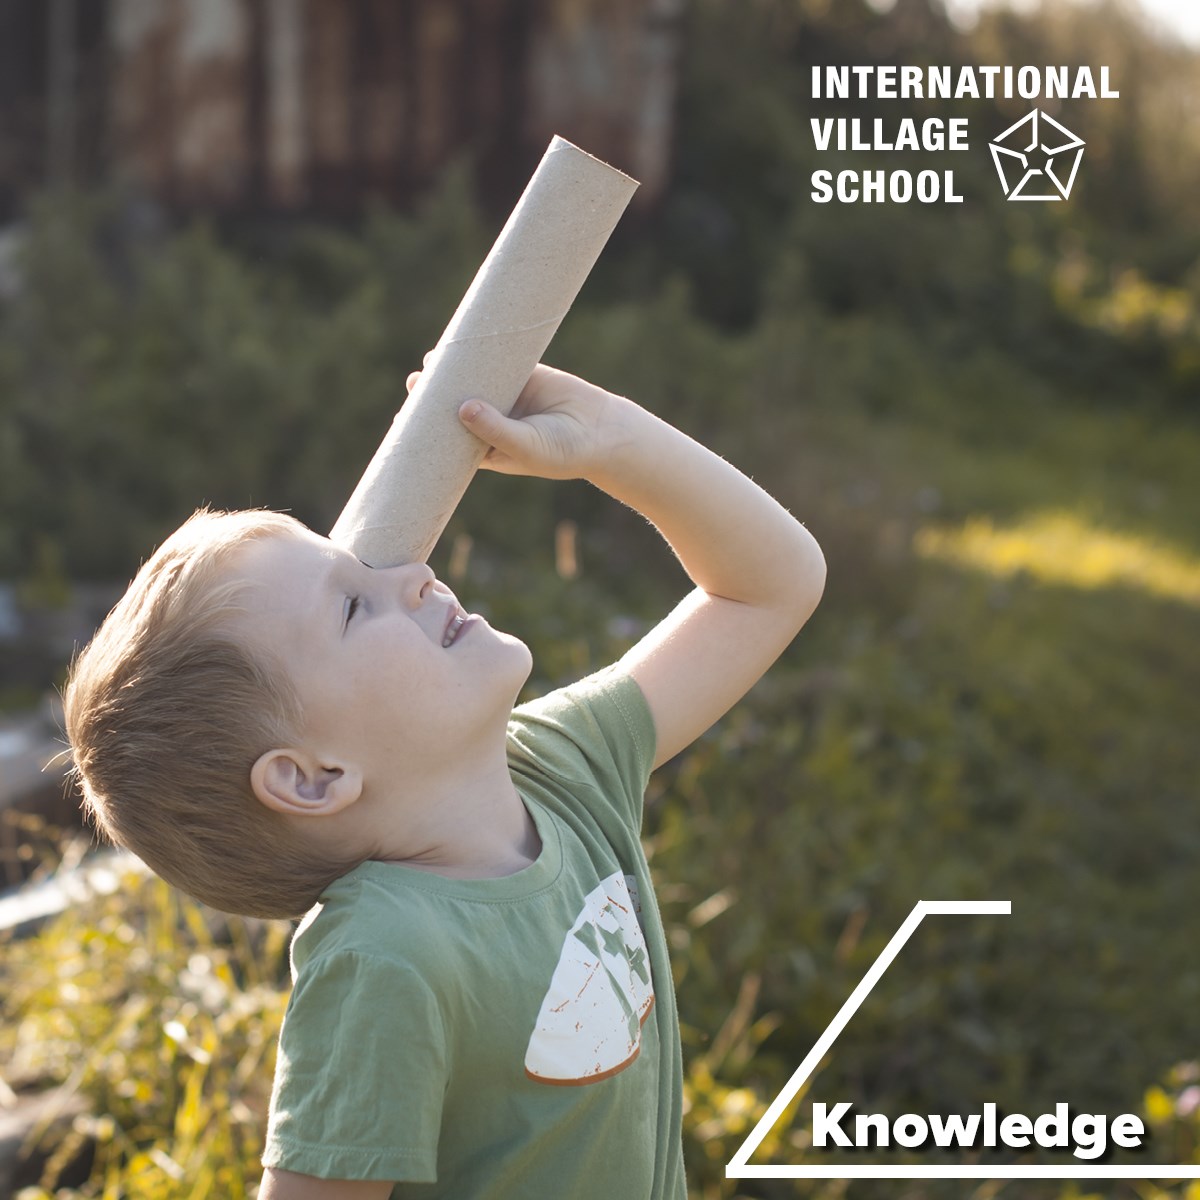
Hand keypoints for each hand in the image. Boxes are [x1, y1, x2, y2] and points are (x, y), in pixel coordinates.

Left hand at [404, 361, 628, 480]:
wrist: (602, 431)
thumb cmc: (563, 451)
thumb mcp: (527, 446)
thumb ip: (495, 429)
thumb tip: (461, 407)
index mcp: (487, 448)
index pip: (448, 441)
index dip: (427, 433)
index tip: (405, 423)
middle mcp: (491, 421)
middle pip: (453, 407)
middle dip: (433, 397)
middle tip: (414, 383)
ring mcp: (504, 396)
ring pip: (470, 380)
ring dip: (451, 371)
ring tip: (430, 361)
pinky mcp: (520, 373)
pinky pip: (493, 359)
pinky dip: (477, 351)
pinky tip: (459, 343)